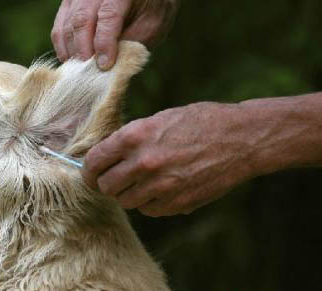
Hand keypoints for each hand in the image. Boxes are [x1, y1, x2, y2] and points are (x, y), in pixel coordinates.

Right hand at [51, 0, 176, 69]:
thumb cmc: (150, 14)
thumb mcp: (150, 29)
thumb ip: (128, 44)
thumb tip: (102, 66)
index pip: (108, 14)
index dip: (104, 43)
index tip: (104, 66)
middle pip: (83, 18)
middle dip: (84, 49)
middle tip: (87, 72)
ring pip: (68, 24)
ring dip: (72, 51)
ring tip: (79, 71)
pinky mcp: (68, 0)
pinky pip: (59, 27)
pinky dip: (63, 47)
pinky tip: (70, 61)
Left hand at [83, 102, 258, 216]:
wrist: (241, 139)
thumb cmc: (199, 122)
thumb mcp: (158, 119)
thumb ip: (129, 139)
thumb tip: (106, 156)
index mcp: (134, 137)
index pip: (93, 162)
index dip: (88, 170)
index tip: (91, 173)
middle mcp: (143, 163)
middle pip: (106, 186)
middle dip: (106, 183)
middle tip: (114, 179)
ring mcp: (160, 186)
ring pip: (125, 201)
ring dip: (128, 193)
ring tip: (142, 181)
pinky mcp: (177, 203)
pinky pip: (149, 210)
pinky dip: (149, 203)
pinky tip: (161, 188)